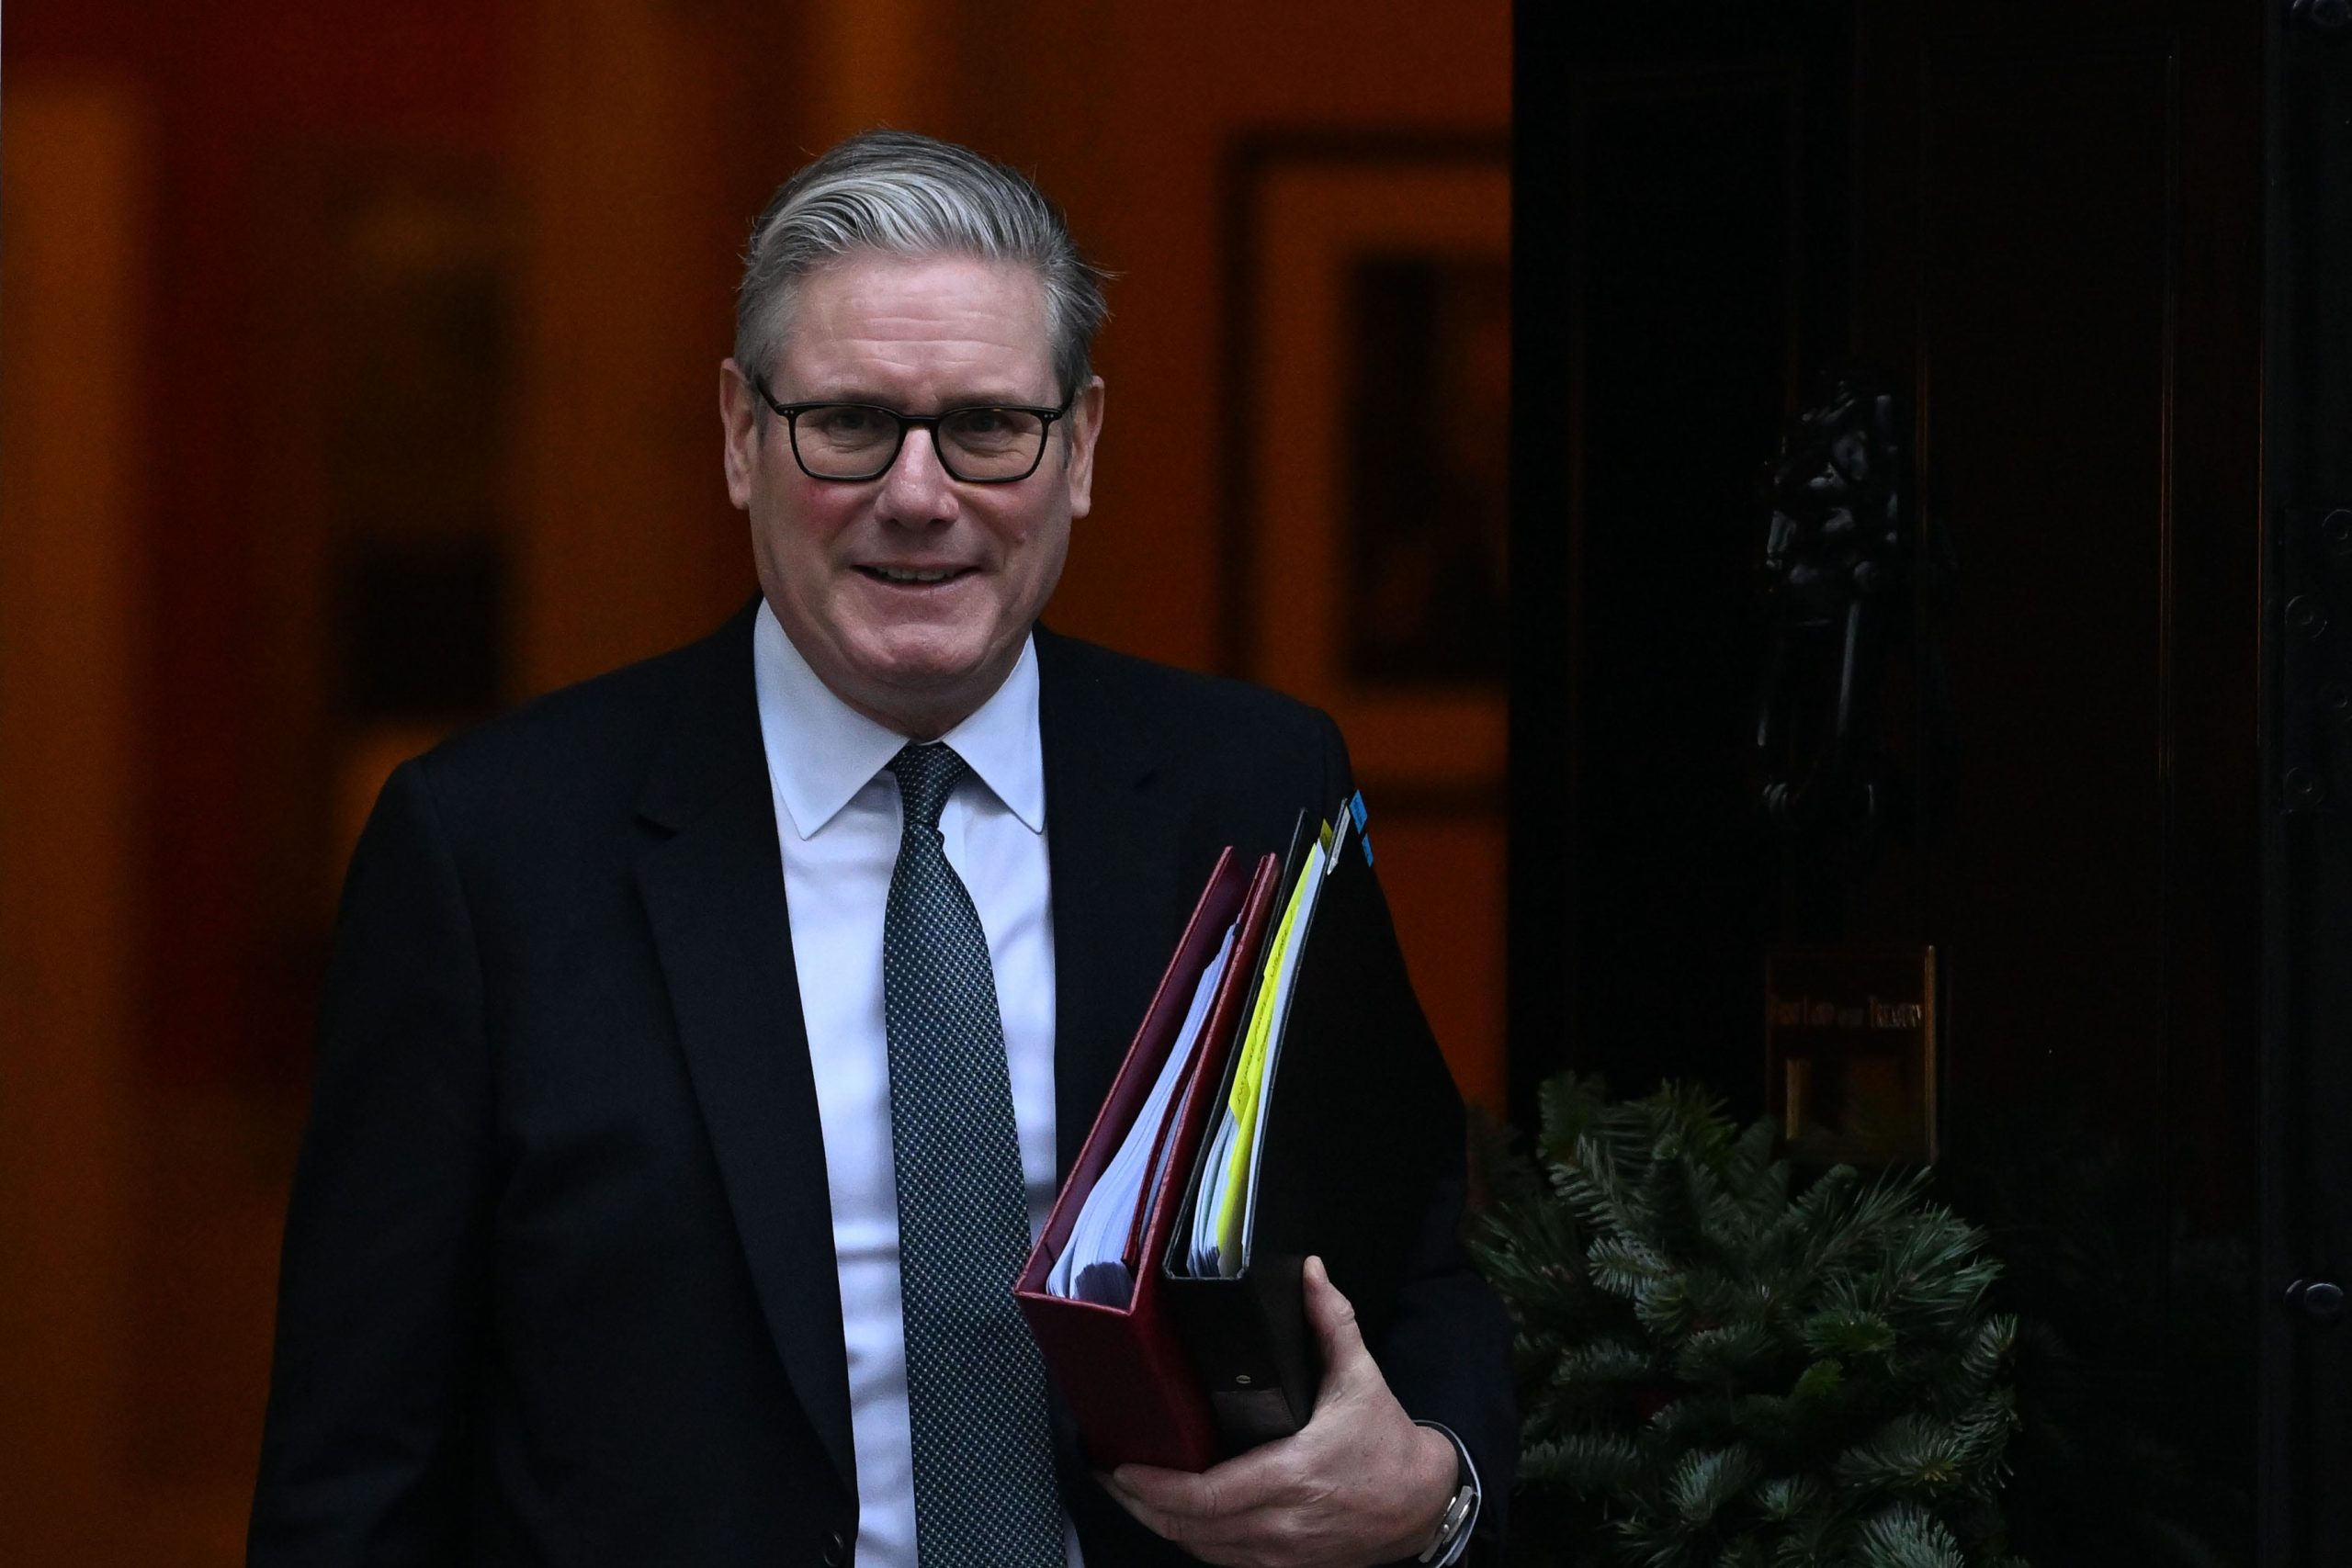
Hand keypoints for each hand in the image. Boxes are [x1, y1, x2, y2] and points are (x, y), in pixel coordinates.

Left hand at [1100, 1257, 1457, 1567]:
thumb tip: (1309, 1270)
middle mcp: (1281, 1523)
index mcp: (1293, 1476)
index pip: (1208, 1496)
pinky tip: (1172, 1515)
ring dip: (1160, 1524)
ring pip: (1201, 1550)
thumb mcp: (1362, 1379)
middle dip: (1140, 1504)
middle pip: (1190, 1528)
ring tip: (1129, 1492)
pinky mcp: (1284, 1565)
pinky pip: (1223, 1559)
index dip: (1157, 1487)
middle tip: (1107, 1475)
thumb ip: (1332, 1322)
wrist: (1425, 1504)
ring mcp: (1281, 1552)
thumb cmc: (1389, 1444)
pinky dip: (1191, 1539)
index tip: (1123, 1466)